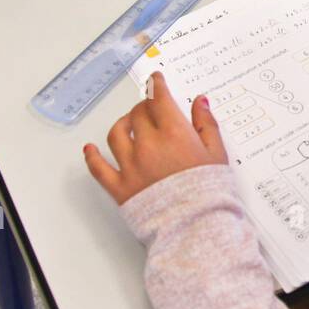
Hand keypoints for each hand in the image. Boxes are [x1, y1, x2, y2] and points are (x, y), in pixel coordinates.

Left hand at [84, 72, 227, 204]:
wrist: (195, 227)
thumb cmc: (210, 194)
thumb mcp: (217, 155)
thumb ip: (207, 125)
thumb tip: (200, 102)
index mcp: (175, 134)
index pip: (159, 99)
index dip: (156, 85)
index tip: (155, 80)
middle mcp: (149, 145)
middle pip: (138, 114)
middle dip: (144, 106)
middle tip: (150, 107)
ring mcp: (131, 166)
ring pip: (116, 133)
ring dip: (122, 124)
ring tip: (128, 124)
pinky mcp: (119, 187)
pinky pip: (98, 168)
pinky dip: (92, 156)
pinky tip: (90, 149)